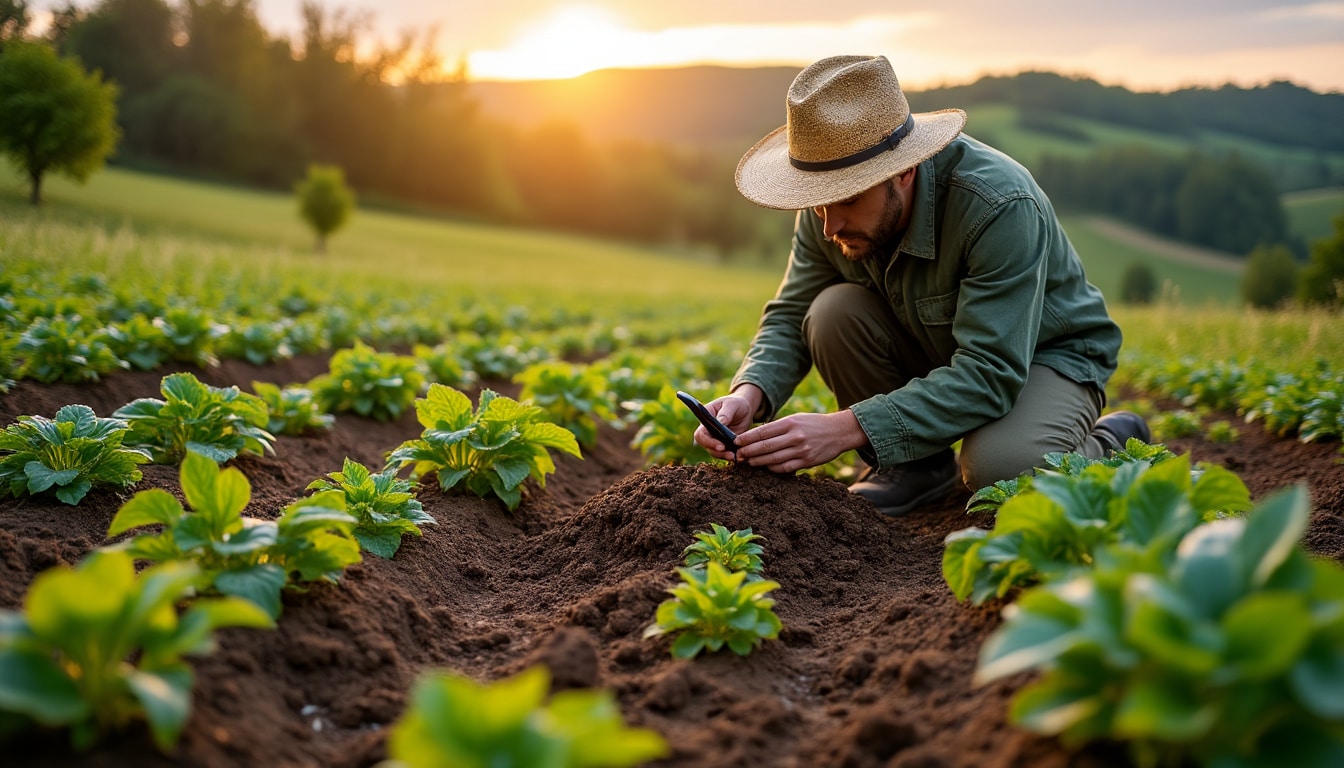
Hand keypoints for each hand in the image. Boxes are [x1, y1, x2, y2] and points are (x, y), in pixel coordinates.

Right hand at [693, 385, 761, 458]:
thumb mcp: (732, 404)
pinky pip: (723, 453)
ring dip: (723, 455)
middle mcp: (707, 430)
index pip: (700, 434)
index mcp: (706, 418)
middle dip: (716, 451)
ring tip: (735, 456)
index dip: (708, 441)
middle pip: (705, 445)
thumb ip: (726, 413)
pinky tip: (738, 456)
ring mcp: (715, 438)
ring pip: (713, 451)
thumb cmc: (736, 403)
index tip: (721, 446)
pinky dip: (729, 455)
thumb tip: (720, 422)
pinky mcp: (723, 443)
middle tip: (730, 454)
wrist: (744, 408)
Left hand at [733, 410, 867, 472]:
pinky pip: (785, 467)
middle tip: (738, 454)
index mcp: (790, 423)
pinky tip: (766, 467)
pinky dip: (773, 468)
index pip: (763, 431)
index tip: (736, 441)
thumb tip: (756, 436)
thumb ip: (778, 427)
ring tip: (748, 461)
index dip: (747, 438)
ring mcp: (801, 450)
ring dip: (758, 461)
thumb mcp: (796, 419)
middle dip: (749, 451)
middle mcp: (795, 436)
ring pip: (773, 458)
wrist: (839, 431)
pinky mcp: (807, 462)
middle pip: (765, 446)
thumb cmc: (814, 424)